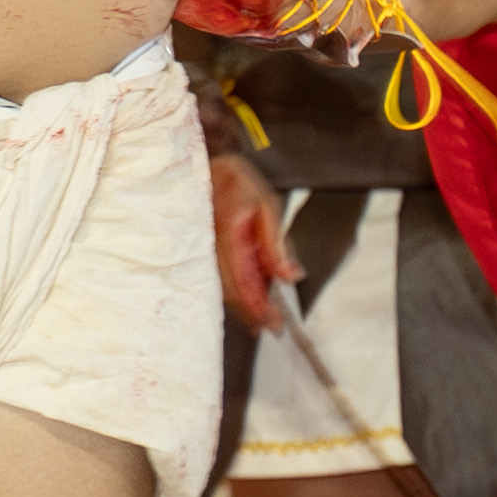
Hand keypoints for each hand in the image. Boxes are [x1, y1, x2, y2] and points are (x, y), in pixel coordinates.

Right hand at [209, 151, 301, 332]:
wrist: (211, 168)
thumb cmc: (238, 183)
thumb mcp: (267, 206)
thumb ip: (277, 244)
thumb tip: (291, 275)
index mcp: (230, 236)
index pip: (245, 283)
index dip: (259, 308)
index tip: (275, 323)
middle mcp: (213, 248)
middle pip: (232, 293)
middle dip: (253, 314)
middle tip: (272, 328)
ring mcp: (206, 251)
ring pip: (224, 289)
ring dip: (244, 308)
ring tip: (263, 321)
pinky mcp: (206, 252)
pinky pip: (220, 278)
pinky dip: (236, 292)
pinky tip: (248, 300)